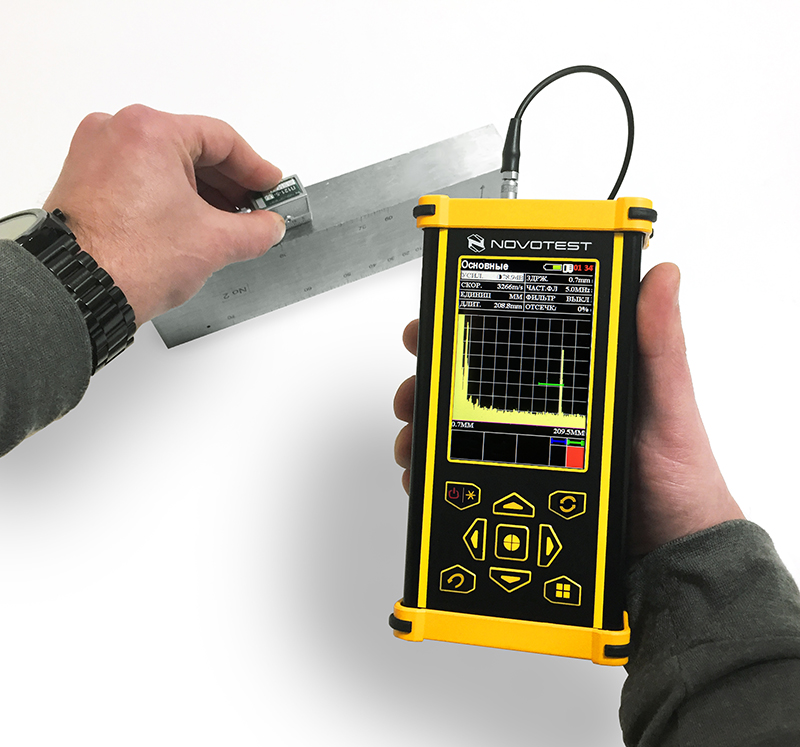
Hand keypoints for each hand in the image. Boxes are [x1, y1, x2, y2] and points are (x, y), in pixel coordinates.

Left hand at [43, 104, 285, 325]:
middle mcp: (117, 132)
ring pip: (166, 165)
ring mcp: (96, 155)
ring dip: (202, 192)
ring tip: (228, 223)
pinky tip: (191, 223)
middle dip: (229, 184)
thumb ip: (255, 230)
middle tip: (256, 209)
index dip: (255, 168)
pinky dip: (170, 196)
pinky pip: (141, 177)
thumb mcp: (214, 242)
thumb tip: (268, 227)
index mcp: (149, 130)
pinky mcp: (86, 180)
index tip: (271, 186)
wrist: (77, 291)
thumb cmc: (128, 258)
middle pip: (192, 149)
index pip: (222, 139)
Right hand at [393, 262, 744, 555]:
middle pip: (470, 385)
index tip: (433, 326)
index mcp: (575, 380)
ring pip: (458, 430)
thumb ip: (659, 344)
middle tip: (414, 393)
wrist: (671, 554)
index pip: (510, 342)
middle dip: (430, 383)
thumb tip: (660, 277)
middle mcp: (544, 410)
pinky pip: (465, 477)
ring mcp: (527, 451)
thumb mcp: (668, 404)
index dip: (465, 328)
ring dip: (426, 429)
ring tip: (414, 441)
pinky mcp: (519, 488)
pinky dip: (438, 474)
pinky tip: (426, 476)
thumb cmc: (677, 479)